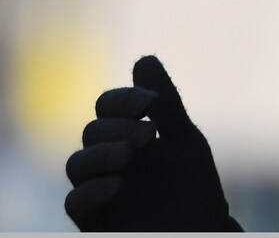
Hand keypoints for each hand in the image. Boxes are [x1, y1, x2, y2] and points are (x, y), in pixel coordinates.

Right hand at [64, 55, 240, 230]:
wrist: (203, 233)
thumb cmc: (194, 190)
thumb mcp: (184, 143)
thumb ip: (165, 105)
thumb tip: (145, 58)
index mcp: (126, 135)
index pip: (108, 106)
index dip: (124, 99)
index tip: (151, 102)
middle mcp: (107, 160)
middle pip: (92, 131)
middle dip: (118, 126)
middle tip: (148, 135)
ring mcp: (98, 190)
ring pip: (77, 164)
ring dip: (102, 153)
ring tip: (131, 155)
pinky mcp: (94, 221)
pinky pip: (75, 203)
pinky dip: (93, 189)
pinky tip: (119, 184)